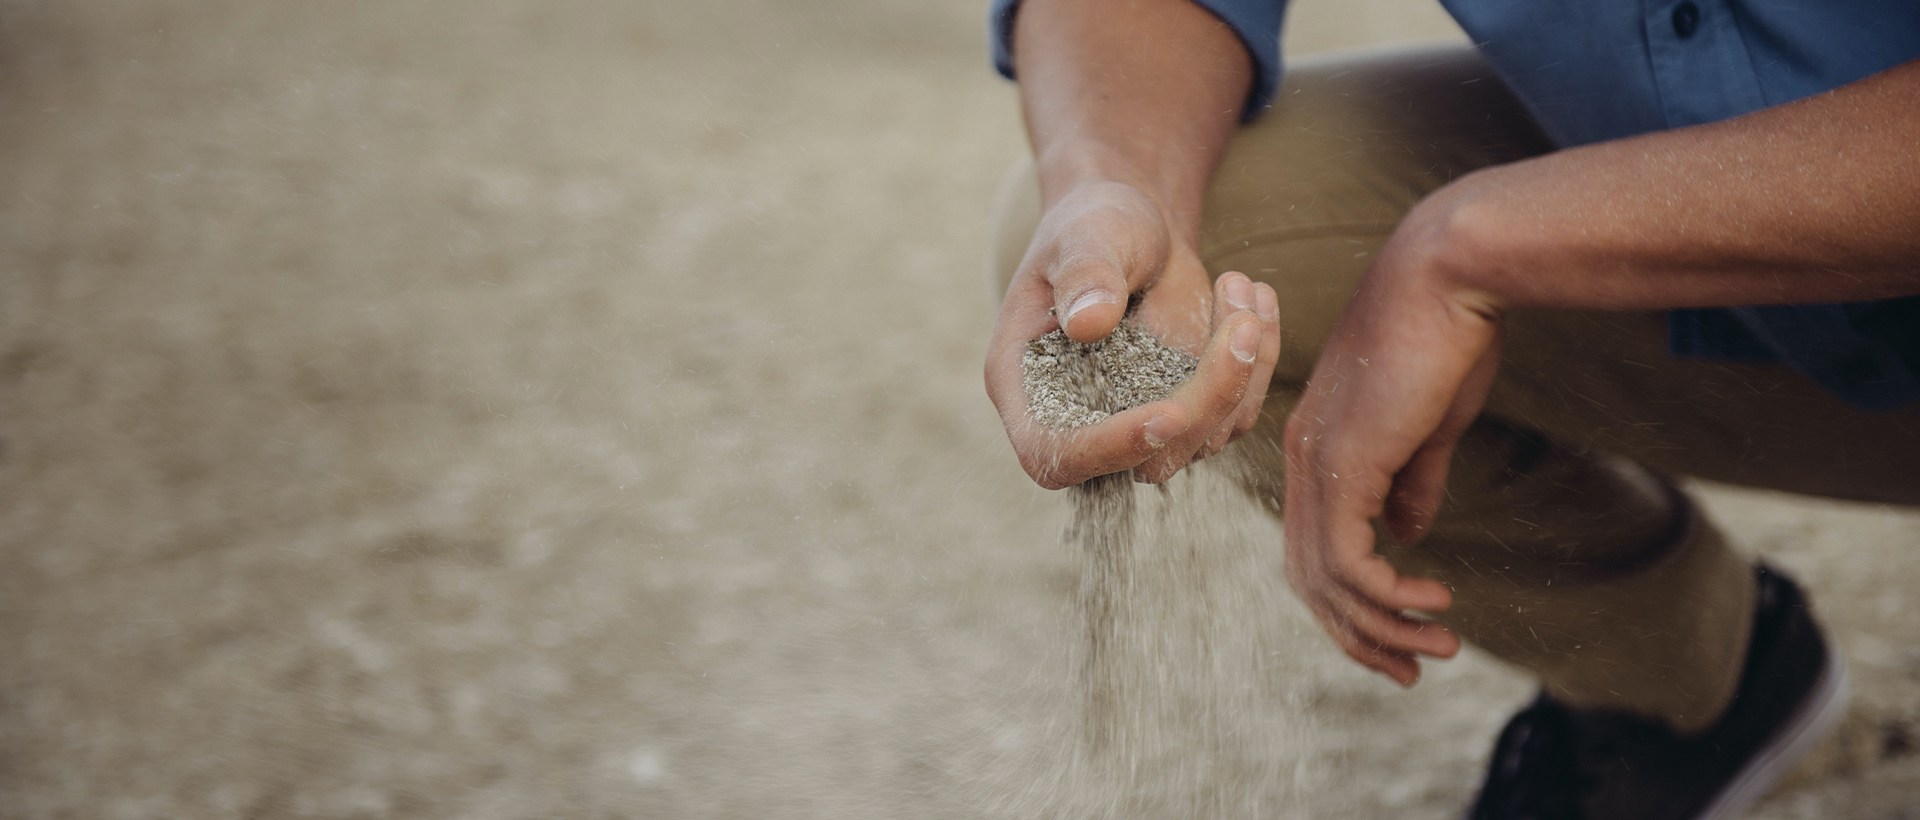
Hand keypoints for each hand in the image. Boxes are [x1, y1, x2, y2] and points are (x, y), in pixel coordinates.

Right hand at [986, 180, 1279, 488]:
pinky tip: (1255, 299)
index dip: (1108, 449)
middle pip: (1147, 457)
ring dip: (1242, 370)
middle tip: (1241, 321)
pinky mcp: (1189, 412)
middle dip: (1207, 398)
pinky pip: (1236, 413)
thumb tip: (1090, 323)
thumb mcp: (1084, 236)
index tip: (1169, 414)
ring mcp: (1139, 421)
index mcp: (1026, 387)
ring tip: (1240, 284)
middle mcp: (1080, 419)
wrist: (1132, 227)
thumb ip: (1085, 275)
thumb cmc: (1093, 226)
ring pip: (1204, 440)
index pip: (1054, 453)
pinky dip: (1259, 361)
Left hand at [1280, 205, 1504, 684]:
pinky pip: (1350, 559)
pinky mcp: (1345, 463)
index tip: (1400, 635)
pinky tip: (1434, 602)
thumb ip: (1411, 480)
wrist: (1449, 275)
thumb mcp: (1428, 423)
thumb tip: (1408, 534)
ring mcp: (1317, 462)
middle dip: (1359, 632)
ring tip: (1438, 647)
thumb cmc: (1446, 335)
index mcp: (1317, 448)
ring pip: (1327, 579)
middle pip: (1308, 576)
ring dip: (1383, 625)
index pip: (1314, 545)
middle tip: (1410, 670)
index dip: (1351, 600)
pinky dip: (1388, 594)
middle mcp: (1303, 459)